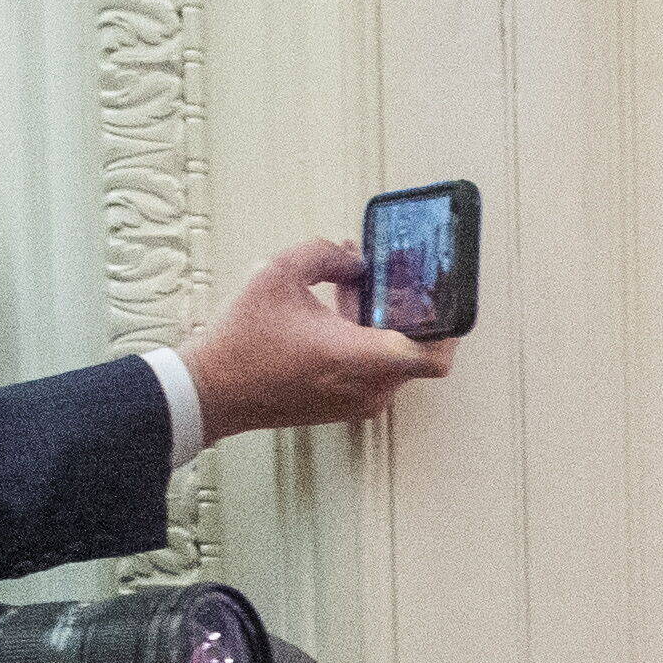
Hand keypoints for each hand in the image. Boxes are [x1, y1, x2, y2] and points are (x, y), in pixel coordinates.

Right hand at [181, 237, 454, 439]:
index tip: (445, 300)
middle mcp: (367, 388)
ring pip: (395, 360)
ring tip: (353, 291)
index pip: (433, 356)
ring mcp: (358, 402)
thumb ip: (325, 254)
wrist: (212, 391)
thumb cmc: (242, 339)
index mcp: (358, 358)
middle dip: (410, 313)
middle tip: (396, 280)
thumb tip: (357, 259)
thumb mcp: (278, 273)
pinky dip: (368, 344)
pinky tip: (337, 315)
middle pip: (417, 350)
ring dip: (384, 325)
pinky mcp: (346, 407)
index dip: (450, 328)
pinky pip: (375, 373)